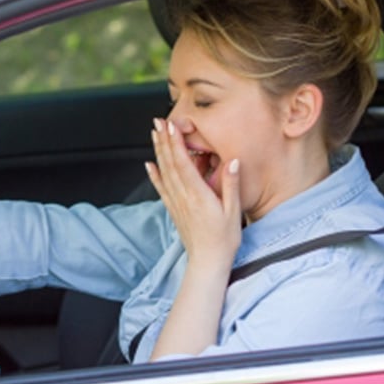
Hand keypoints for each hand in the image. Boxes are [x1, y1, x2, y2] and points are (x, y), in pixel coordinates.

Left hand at [144, 118, 240, 271]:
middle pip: (170, 164)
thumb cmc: (224, 239)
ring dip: (159, 152)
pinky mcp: (174, 210)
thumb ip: (231, 185)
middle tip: (158, 122)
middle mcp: (183, 197)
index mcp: (198, 195)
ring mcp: (176, 203)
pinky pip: (161, 189)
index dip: (176, 144)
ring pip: (164, 173)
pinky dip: (154, 175)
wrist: (207, 262)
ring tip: (154, 135)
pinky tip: (148, 165)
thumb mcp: (234, 212)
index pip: (184, 164)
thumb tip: (233, 162)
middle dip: (164, 141)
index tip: (171, 126)